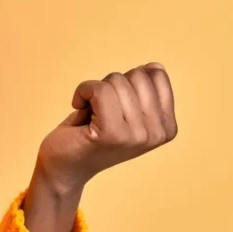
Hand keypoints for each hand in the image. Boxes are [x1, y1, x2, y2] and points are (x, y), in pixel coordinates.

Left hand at [35, 63, 177, 193]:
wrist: (65, 166)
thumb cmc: (92, 132)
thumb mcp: (128, 110)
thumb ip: (145, 91)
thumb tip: (154, 66)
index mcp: (167, 127)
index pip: (156, 74)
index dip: (128, 80)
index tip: (116, 103)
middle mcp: (157, 134)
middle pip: (137, 75)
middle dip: (112, 84)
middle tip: (100, 109)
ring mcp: (136, 135)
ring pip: (116, 80)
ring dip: (95, 90)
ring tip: (91, 113)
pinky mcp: (111, 134)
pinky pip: (99, 89)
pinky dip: (82, 91)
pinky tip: (79, 107)